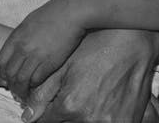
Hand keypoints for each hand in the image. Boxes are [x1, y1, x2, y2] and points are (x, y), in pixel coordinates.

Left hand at [0, 0, 84, 101]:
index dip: (3, 72)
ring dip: (22, 89)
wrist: (70, 13)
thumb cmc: (52, 15)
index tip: (7, 77)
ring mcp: (35, 56)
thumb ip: (22, 37)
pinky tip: (37, 88)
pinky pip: (37, 80)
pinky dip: (35, 86)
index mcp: (16, 37)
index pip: (1, 60)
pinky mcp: (50, 62)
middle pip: (9, 73)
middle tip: (15, 89)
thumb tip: (18, 48)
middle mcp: (22, 48)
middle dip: (11, 84)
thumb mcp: (29, 23)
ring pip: (21, 80)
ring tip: (25, 94)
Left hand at [22, 28, 158, 122]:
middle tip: (69, 99)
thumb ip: (43, 94)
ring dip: (80, 117)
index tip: (47, 108)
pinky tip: (101, 105)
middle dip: (62, 116)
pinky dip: (100, 119)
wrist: (131, 44)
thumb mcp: (63, 68)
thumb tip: (28, 116)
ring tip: (86, 99)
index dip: (44, 114)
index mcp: (70, 106)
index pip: (47, 122)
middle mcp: (90, 119)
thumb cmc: (93, 50)